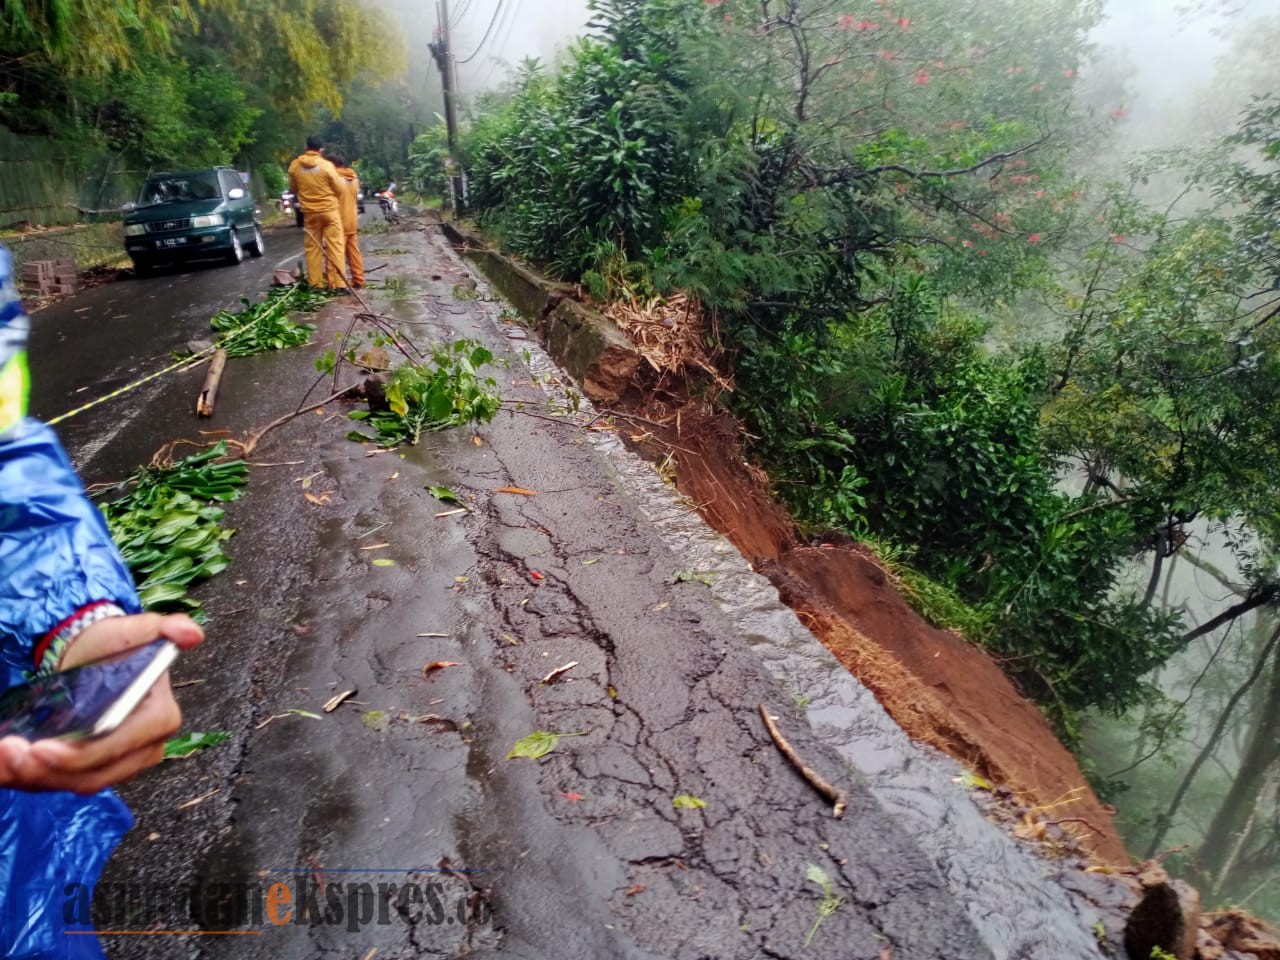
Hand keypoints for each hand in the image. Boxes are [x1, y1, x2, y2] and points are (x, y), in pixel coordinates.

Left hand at [0, 613, 203, 794]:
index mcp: (160, 719)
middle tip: (9, 753)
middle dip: (48, 771)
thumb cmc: (112, 643)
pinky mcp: (95, 770)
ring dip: (34, 778)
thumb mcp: (133, 629)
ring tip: (2, 756)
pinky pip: (63, 782)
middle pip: (95, 775)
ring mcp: (120, 763)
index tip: (38, 747)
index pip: (118, 747)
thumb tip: (190, 632)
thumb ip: (162, 627)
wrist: (93, 655)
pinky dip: (32, 777)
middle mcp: (145, 749)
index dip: (79, 755)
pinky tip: (5, 763)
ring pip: (74, 784)